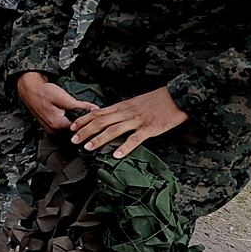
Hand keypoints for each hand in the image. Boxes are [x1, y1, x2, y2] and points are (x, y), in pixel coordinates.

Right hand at [16, 72, 101, 132]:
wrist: (30, 89)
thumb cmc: (43, 92)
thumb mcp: (63, 97)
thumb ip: (78, 105)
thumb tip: (93, 109)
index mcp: (56, 124)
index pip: (78, 129)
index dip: (87, 122)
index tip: (94, 116)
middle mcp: (52, 129)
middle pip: (73, 131)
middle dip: (82, 123)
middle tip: (89, 114)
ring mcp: (49, 129)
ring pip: (68, 129)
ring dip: (75, 123)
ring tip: (81, 113)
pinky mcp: (48, 126)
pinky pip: (61, 127)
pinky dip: (68, 121)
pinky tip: (70, 114)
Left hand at [68, 85, 187, 157]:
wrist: (178, 96)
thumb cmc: (157, 100)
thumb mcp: (135, 102)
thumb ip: (121, 110)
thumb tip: (108, 118)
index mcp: (122, 106)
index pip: (97, 113)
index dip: (83, 120)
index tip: (72, 128)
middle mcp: (127, 113)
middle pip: (101, 121)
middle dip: (85, 131)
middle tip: (73, 140)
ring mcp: (138, 121)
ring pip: (114, 130)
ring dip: (99, 139)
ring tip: (88, 148)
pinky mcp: (151, 128)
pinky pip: (136, 139)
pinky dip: (125, 147)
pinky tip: (117, 155)